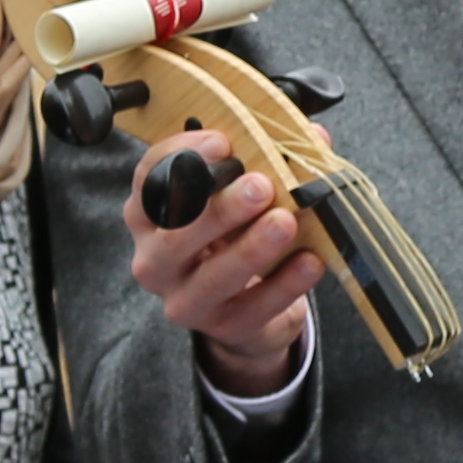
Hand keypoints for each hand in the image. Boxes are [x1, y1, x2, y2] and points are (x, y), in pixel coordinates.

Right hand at [121, 128, 322, 397]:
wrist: (248, 308)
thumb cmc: (236, 237)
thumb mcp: (242, 197)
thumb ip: (272, 160)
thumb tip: (314, 135)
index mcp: (150, 215)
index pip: (149, 179)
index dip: (181, 157)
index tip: (222, 142)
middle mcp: (155, 258)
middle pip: (176, 231)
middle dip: (220, 207)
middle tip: (260, 186)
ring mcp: (184, 299)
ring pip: (212, 276)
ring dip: (251, 248)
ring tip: (284, 222)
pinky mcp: (221, 327)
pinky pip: (254, 307)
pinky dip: (285, 283)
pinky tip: (310, 261)